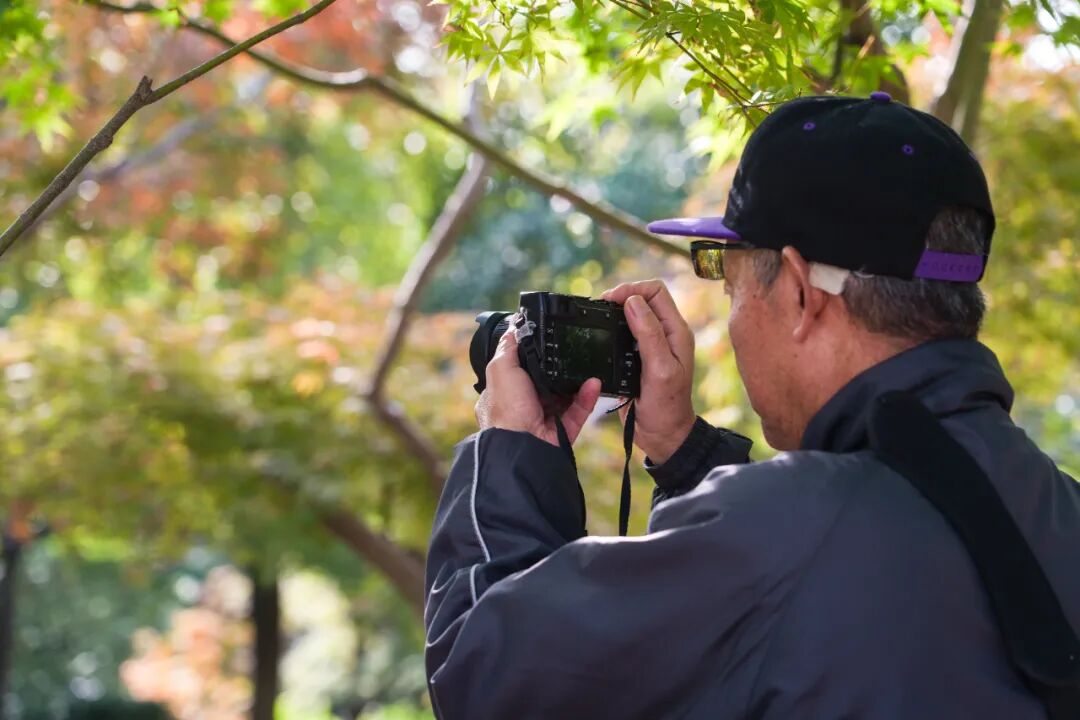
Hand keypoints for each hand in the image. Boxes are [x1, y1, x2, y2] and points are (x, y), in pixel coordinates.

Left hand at [475, 314, 601, 447]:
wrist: (521, 448)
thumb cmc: (506, 409)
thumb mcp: (500, 369)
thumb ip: (509, 347)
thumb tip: (514, 326)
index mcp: (506, 393)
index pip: (522, 370)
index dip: (535, 356)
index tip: (551, 340)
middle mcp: (523, 407)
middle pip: (547, 382)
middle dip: (561, 369)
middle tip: (577, 350)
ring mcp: (544, 420)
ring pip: (566, 397)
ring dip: (578, 382)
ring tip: (590, 365)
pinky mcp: (563, 432)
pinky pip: (578, 411)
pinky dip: (586, 398)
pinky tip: (594, 383)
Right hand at [601, 280, 695, 463]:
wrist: (662, 435)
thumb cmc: (666, 406)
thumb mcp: (659, 369)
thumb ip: (649, 334)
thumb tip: (633, 303)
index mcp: (676, 331)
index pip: (656, 291)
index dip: (632, 290)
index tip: (611, 301)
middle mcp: (666, 333)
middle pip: (643, 297)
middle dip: (622, 297)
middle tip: (601, 308)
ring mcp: (652, 344)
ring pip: (633, 313)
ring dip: (616, 311)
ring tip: (599, 317)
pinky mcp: (638, 355)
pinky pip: (625, 331)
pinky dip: (612, 327)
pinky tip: (602, 335)